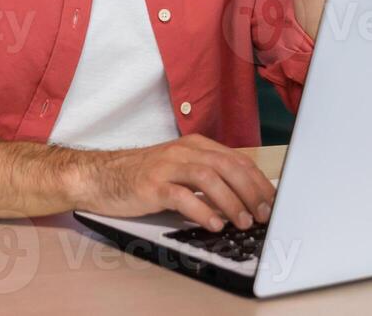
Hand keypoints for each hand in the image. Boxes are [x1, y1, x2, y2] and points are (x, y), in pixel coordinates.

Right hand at [76, 134, 275, 230]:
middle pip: (228, 166)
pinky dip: (202, 210)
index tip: (271, 201)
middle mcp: (184, 151)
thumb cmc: (142, 176)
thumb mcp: (179, 169)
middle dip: (251, 191)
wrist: (100, 176)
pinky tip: (213, 224)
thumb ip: (207, 176)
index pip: (237, 159)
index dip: (258, 181)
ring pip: (209, 178)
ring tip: (242, 222)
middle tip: (262, 214)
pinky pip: (181, 196)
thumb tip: (242, 197)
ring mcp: (167, 166)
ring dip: (231, 201)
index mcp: (195, 145)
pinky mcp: (151, 185)